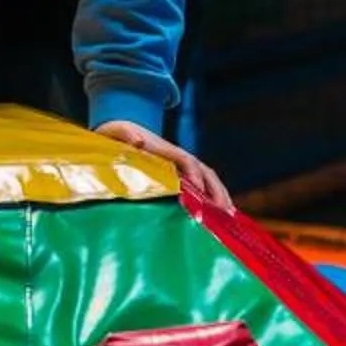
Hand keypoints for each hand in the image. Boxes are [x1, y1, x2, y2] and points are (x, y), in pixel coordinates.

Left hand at [98, 119, 232, 211]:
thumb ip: (127, 134)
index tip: (197, 191)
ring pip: (206, 179)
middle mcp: (178, 157)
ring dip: (219, 194)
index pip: (186, 161)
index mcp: (165, 149)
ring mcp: (180, 165)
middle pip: (204, 171)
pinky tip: (219, 214)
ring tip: (228, 215)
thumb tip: (138, 142)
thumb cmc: (117, 133)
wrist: (121, 131)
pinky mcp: (179, 174)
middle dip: (216, 189)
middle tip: (223, 210)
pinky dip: (211, 197)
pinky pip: (200, 185)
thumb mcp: (117, 131)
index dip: (194, 175)